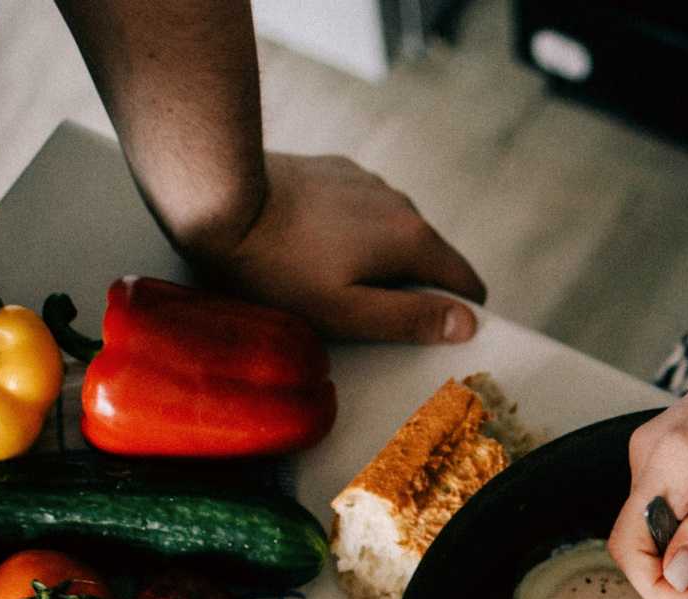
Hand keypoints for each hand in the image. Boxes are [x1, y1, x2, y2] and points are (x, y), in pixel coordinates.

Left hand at [184, 152, 484, 344]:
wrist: (220, 200)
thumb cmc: (278, 269)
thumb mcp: (346, 312)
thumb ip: (410, 318)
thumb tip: (465, 322)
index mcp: (412, 239)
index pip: (467, 283)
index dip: (456, 315)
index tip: (426, 339)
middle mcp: (400, 203)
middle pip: (430, 258)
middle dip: (411, 289)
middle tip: (364, 318)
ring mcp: (368, 181)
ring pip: (394, 232)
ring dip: (379, 259)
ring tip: (330, 281)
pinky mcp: (335, 170)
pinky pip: (362, 209)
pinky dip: (351, 231)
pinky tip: (312, 246)